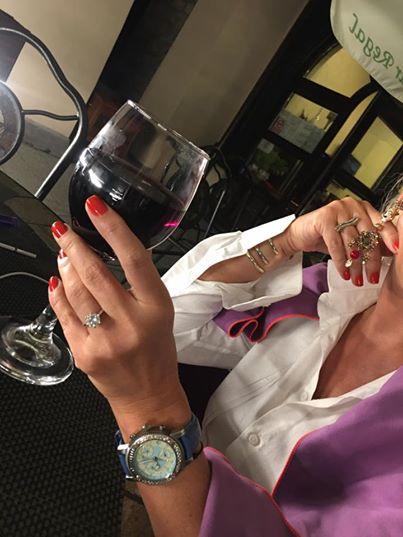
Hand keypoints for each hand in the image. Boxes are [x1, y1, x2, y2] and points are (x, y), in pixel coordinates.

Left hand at [48, 195, 189, 435]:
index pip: (134, 259)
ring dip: (65, 266)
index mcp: (156, 309)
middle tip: (64, 230)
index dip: (112, 228)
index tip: (96, 208)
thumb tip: (109, 249)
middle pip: (96, 274)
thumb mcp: (161, 312)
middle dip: (75, 245)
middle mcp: (131, 324)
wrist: (148, 394)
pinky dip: (57, 293)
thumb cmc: (156, 351)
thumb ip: (139, 283)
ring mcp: (105, 341)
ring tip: (64, 254)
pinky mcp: (84, 354)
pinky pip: (63, 315)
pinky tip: (57, 280)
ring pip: (75, 292)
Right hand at [285, 197, 398, 285]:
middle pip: (368, 234)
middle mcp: (352, 205)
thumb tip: (391, 252)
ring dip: (355, 265)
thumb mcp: (351, 239)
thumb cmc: (326, 236)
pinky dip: (340, 261)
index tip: (397, 251)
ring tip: (356, 279)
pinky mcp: (324, 218)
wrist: (300, 234)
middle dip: (371, 260)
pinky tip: (343, 273)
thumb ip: (369, 241)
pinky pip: (336, 244)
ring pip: (352, 241)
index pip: (382, 223)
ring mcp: (338, 209)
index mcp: (363, 208)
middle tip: (372, 277)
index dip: (390, 237)